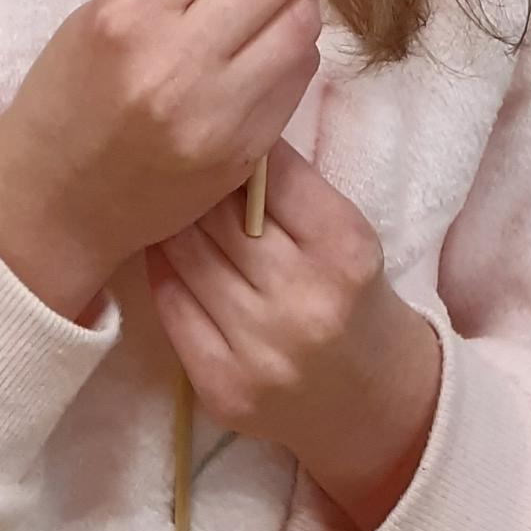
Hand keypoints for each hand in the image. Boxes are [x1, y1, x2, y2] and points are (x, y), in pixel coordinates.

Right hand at [0, 0, 330, 322]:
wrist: (52, 204)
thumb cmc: (68, 92)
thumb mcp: (102, 11)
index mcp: (129, 9)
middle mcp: (175, 59)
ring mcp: (215, 114)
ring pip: (300, 24)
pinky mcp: (242, 154)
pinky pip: (297, 79)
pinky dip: (295, 49)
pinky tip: (270, 47)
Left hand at [145, 137, 442, 530]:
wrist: (370, 403)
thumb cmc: (353, 298)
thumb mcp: (345, 233)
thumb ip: (289, 188)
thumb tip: (219, 129)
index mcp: (344, 248)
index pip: (270, 172)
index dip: (238, 145)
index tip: (218, 127)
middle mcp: (303, 301)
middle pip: (220, 214)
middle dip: (196, 181)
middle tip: (172, 155)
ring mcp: (259, 352)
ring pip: (186, 256)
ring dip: (170, 220)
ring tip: (160, 195)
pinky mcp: (223, 388)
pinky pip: (172, 308)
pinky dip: (163, 270)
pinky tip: (162, 249)